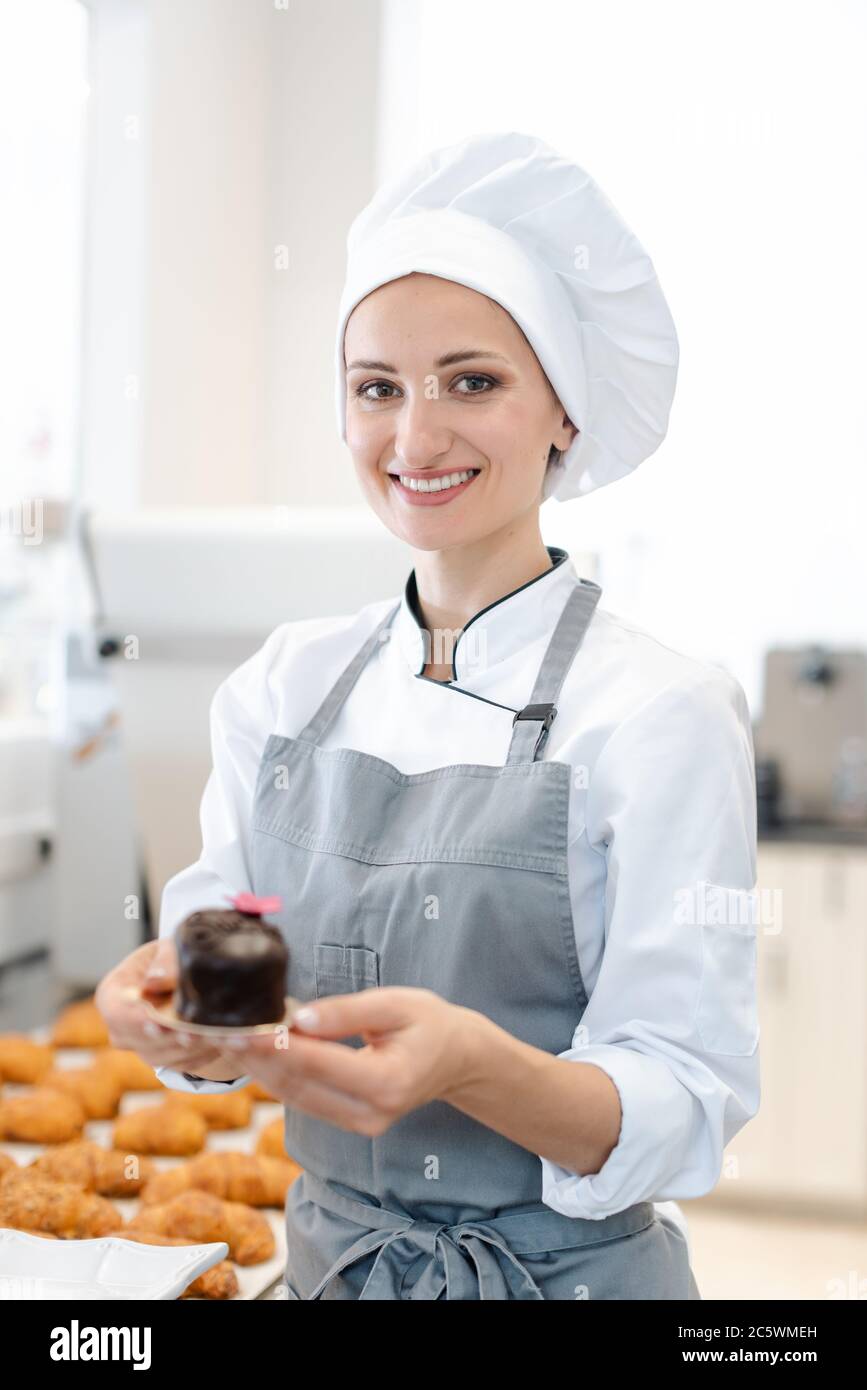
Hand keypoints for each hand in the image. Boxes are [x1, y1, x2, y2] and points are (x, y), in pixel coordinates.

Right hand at [94, 939, 237, 1077]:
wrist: (188, 972)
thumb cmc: (174, 956)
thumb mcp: (171, 948)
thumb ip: (165, 961)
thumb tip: (154, 981)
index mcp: (113, 995)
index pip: (119, 1014)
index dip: (139, 1021)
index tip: (163, 1024)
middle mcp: (121, 1028)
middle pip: (145, 1041)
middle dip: (177, 1038)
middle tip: (204, 1034)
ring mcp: (142, 1047)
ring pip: (168, 1056)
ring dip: (199, 1047)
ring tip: (228, 1037)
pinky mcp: (166, 1058)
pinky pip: (186, 1062)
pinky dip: (210, 1052)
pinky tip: (234, 1042)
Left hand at [208, 987, 482, 1134]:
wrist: (457, 1059)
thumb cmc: (429, 1023)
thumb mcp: (395, 1004)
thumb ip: (345, 1012)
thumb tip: (296, 1017)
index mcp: (386, 1082)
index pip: (318, 1063)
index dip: (276, 1047)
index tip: (241, 1029)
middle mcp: (371, 1113)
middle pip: (299, 1086)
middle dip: (258, 1059)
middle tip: (221, 1032)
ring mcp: (361, 1125)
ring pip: (296, 1098)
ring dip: (262, 1070)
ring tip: (230, 1040)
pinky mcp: (351, 1124)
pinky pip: (305, 1101)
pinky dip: (280, 1077)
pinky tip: (258, 1055)